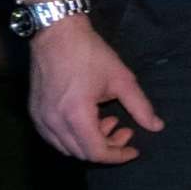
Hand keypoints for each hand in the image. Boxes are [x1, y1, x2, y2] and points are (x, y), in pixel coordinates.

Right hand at [27, 15, 162, 162]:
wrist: (57, 34)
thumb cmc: (90, 54)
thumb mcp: (122, 79)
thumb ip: (140, 107)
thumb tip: (156, 126)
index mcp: (75, 115)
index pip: (96, 152)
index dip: (118, 155)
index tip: (134, 149)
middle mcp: (53, 122)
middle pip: (81, 154)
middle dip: (107, 148)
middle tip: (124, 129)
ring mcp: (40, 119)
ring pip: (66, 148)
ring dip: (90, 143)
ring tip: (107, 120)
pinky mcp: (34, 113)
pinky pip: (54, 138)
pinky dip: (73, 137)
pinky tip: (89, 120)